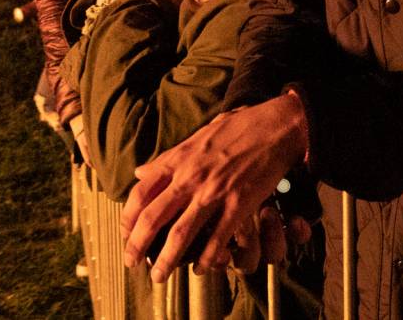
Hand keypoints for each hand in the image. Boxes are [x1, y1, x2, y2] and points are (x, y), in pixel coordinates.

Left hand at [122, 91, 308, 280]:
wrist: (276, 126)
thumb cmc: (238, 127)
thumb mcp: (196, 136)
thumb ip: (167, 158)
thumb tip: (141, 172)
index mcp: (179, 160)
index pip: (141, 193)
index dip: (128, 217)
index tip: (126, 232)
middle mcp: (190, 178)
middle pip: (153, 218)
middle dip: (137, 246)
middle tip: (131, 262)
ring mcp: (214, 192)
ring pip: (181, 234)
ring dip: (166, 260)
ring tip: (159, 276)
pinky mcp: (239, 204)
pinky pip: (217, 238)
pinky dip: (207, 258)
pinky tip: (201, 268)